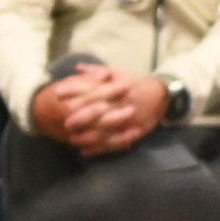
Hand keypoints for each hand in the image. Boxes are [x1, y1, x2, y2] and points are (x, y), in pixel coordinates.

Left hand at [33, 66, 167, 156]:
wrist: (162, 96)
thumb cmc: (135, 84)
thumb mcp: (118, 73)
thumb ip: (97, 71)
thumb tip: (77, 68)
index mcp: (116, 86)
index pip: (92, 87)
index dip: (74, 89)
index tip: (57, 92)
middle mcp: (121, 102)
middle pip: (99, 110)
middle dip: (82, 117)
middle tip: (64, 122)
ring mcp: (127, 119)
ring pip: (106, 129)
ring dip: (89, 136)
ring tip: (73, 139)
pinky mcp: (132, 132)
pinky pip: (114, 142)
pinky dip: (100, 148)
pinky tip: (85, 151)